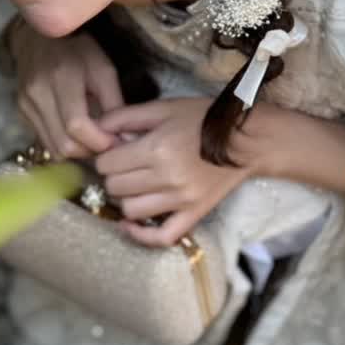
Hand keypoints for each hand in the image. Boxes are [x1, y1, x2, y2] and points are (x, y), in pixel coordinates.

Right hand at [8, 22, 123, 159]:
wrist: (36, 38)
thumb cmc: (77, 50)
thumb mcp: (103, 68)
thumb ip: (114, 103)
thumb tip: (126, 137)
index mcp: (62, 77)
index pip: (77, 125)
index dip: (99, 142)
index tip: (116, 142)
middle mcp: (38, 93)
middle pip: (64, 144)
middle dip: (89, 151)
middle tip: (106, 144)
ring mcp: (25, 105)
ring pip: (53, 149)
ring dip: (77, 152)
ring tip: (92, 140)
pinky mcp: (21, 113)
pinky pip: (44, 142)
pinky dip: (63, 145)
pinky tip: (75, 133)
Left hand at [93, 98, 245, 246]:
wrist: (247, 139)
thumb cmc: (204, 118)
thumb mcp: (163, 107)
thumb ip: (125, 116)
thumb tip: (96, 129)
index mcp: (157, 149)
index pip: (107, 164)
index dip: (105, 157)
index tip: (115, 151)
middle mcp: (166, 178)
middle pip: (115, 187)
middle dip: (113, 175)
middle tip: (124, 167)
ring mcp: (181, 200)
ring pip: (130, 210)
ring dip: (125, 198)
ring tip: (134, 186)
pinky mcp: (193, 214)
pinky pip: (161, 236)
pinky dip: (141, 235)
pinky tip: (130, 225)